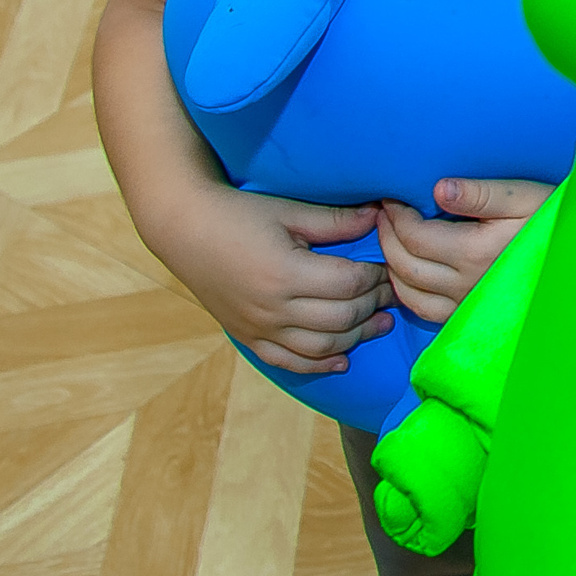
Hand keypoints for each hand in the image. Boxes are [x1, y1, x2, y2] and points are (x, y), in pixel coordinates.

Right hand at [95, 0, 393, 374]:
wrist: (182, 229)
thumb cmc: (237, 212)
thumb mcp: (288, 210)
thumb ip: (335, 221)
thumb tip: (381, 216)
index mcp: (286, 273)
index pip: (349, 284)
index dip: (377, 278)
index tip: (393, 267)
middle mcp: (273, 308)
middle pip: (340, 318)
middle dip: (373, 306)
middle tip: (393, 294)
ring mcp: (259, 327)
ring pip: (319, 347)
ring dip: (354, 338)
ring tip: (378, 325)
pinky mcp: (247, 336)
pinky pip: (287, 361)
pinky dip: (317, 364)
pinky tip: (341, 360)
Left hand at [376, 178, 554, 323]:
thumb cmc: (554, 221)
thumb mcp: (524, 197)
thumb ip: (480, 193)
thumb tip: (437, 188)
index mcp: (474, 252)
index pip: (414, 236)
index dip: (396, 215)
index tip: (392, 197)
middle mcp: (465, 284)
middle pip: (404, 264)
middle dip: (387, 236)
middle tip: (385, 213)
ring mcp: (467, 305)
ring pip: (408, 292)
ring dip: (391, 265)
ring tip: (392, 239)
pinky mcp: (472, 317)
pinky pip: (425, 311)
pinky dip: (407, 291)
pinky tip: (409, 273)